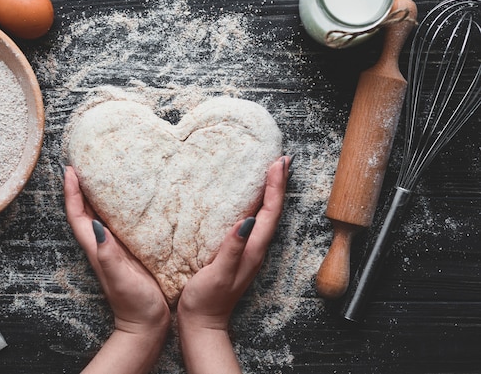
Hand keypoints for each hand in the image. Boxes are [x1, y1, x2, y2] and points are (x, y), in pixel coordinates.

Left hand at [64, 166, 169, 372]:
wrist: (147, 324)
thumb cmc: (133, 303)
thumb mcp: (119, 278)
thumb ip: (107, 254)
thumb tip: (97, 226)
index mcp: (97, 248)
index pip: (77, 215)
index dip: (71, 192)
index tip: (70, 169)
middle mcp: (104, 244)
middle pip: (86, 210)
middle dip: (83, 187)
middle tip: (87, 163)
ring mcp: (117, 248)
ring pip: (103, 214)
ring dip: (99, 194)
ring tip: (106, 173)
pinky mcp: (131, 251)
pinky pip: (121, 222)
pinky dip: (121, 207)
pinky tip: (132, 199)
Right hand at [177, 155, 290, 372]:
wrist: (203, 323)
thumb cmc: (207, 300)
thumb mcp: (219, 273)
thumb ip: (233, 248)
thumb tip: (247, 221)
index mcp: (253, 250)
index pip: (270, 212)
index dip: (275, 186)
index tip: (277, 163)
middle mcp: (256, 248)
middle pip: (273, 211)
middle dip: (278, 183)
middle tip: (280, 160)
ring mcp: (248, 251)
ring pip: (265, 216)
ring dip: (269, 192)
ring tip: (269, 172)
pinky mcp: (238, 252)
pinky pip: (253, 222)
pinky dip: (255, 205)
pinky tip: (247, 200)